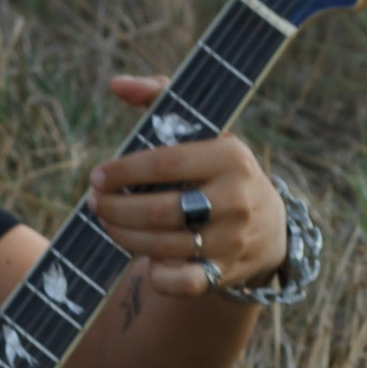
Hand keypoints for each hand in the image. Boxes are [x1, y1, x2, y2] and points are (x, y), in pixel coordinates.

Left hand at [86, 75, 288, 296]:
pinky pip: (179, 283)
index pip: (163, 164)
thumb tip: (117, 84)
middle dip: (115, 208)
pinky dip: (156, 273)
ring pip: (161, 246)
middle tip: (96, 202)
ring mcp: (232, 240)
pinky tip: (145, 256)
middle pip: (157, 211)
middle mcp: (235, 200)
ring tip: (108, 222)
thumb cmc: (220, 170)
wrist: (270, 229)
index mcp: (230, 157)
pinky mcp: (224, 273)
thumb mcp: (203, 129)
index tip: (96, 176)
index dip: (122, 172)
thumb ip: (160, 97)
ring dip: (123, 236)